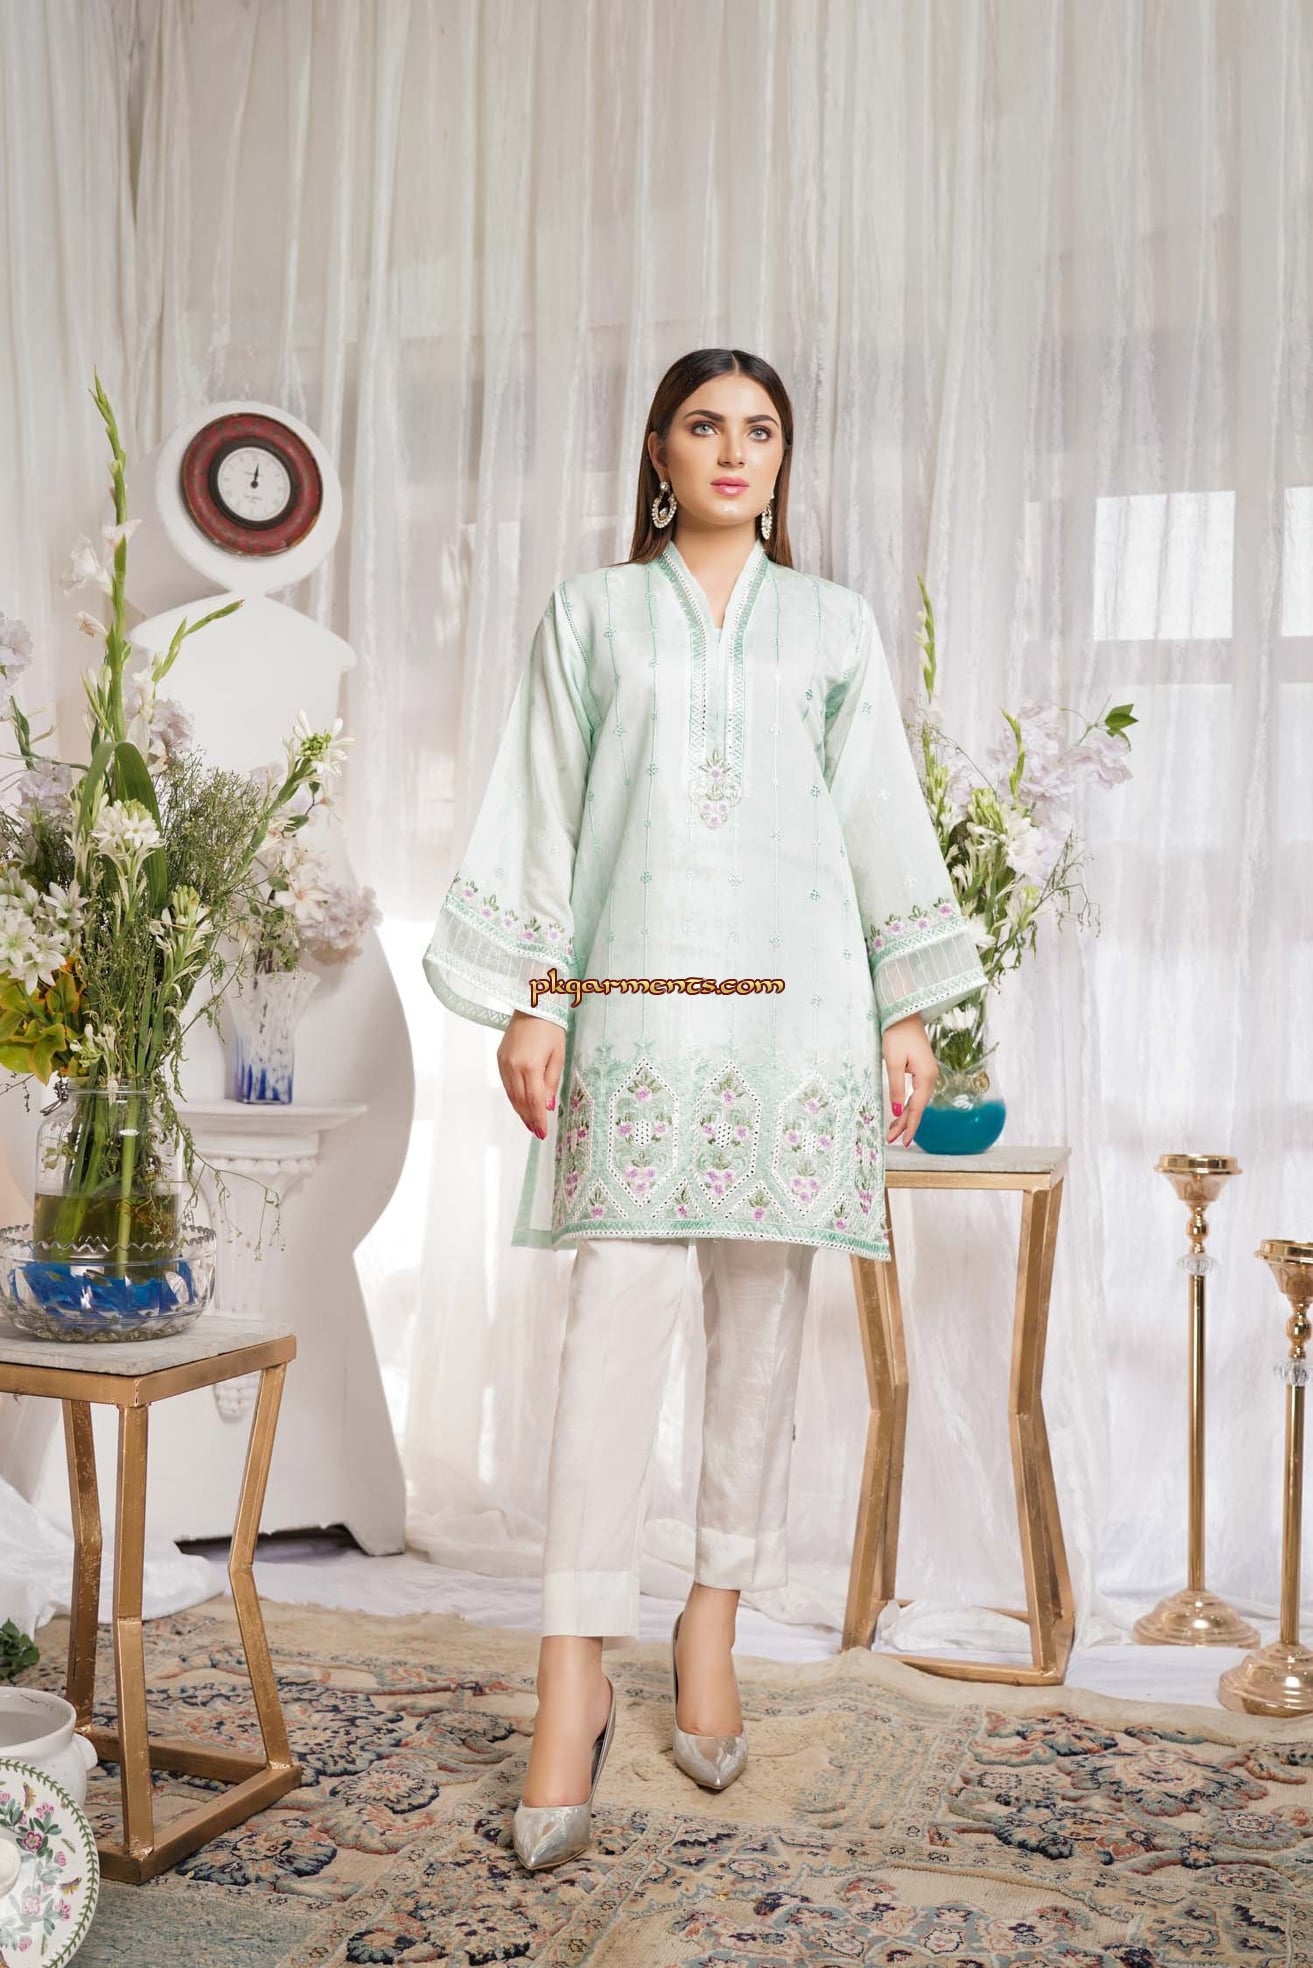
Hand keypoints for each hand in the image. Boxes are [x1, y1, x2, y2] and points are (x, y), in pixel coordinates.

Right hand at [498, 1010, 564, 1137]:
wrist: (532, 1006)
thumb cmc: (550, 1028)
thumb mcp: (558, 1056)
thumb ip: (551, 1082)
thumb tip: (546, 1106)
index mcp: (530, 1066)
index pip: (534, 1101)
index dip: (538, 1119)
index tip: (543, 1132)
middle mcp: (513, 1067)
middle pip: (520, 1101)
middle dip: (529, 1119)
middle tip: (537, 1132)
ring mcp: (504, 1063)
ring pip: (511, 1095)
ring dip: (520, 1111)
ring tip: (530, 1123)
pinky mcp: (500, 1059)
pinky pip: (506, 1084)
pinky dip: (514, 1097)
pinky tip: (521, 1104)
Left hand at [882, 1013, 937, 1146]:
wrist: (905, 1014)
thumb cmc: (897, 1034)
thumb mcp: (893, 1061)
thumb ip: (895, 1087)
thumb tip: (896, 1110)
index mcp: (926, 1077)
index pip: (917, 1108)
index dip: (910, 1126)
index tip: (903, 1141)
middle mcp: (930, 1077)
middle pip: (917, 1107)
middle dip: (905, 1124)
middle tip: (891, 1139)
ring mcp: (927, 1074)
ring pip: (917, 1101)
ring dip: (906, 1116)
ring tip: (893, 1131)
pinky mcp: (922, 1071)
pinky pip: (916, 1094)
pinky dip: (908, 1105)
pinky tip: (901, 1113)